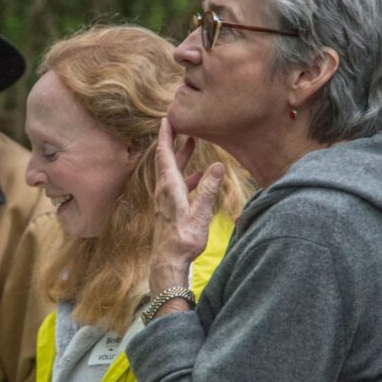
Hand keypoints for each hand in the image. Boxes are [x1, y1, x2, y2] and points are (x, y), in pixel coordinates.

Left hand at [149, 118, 224, 293]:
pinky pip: (177, 187)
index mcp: (169, 187)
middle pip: (167, 160)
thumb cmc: (183, 239)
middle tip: (181, 125)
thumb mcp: (200, 211)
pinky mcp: (169, 210)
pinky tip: (198, 180)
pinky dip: (186, 178)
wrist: (169, 262)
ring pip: (172, 173)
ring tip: (192, 146)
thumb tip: (217, 165)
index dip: (166, 135)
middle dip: (174, 142)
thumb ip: (208, 188)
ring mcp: (165, 201)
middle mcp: (164, 191)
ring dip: (181, 159)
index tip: (166, 119)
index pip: (164, 154)